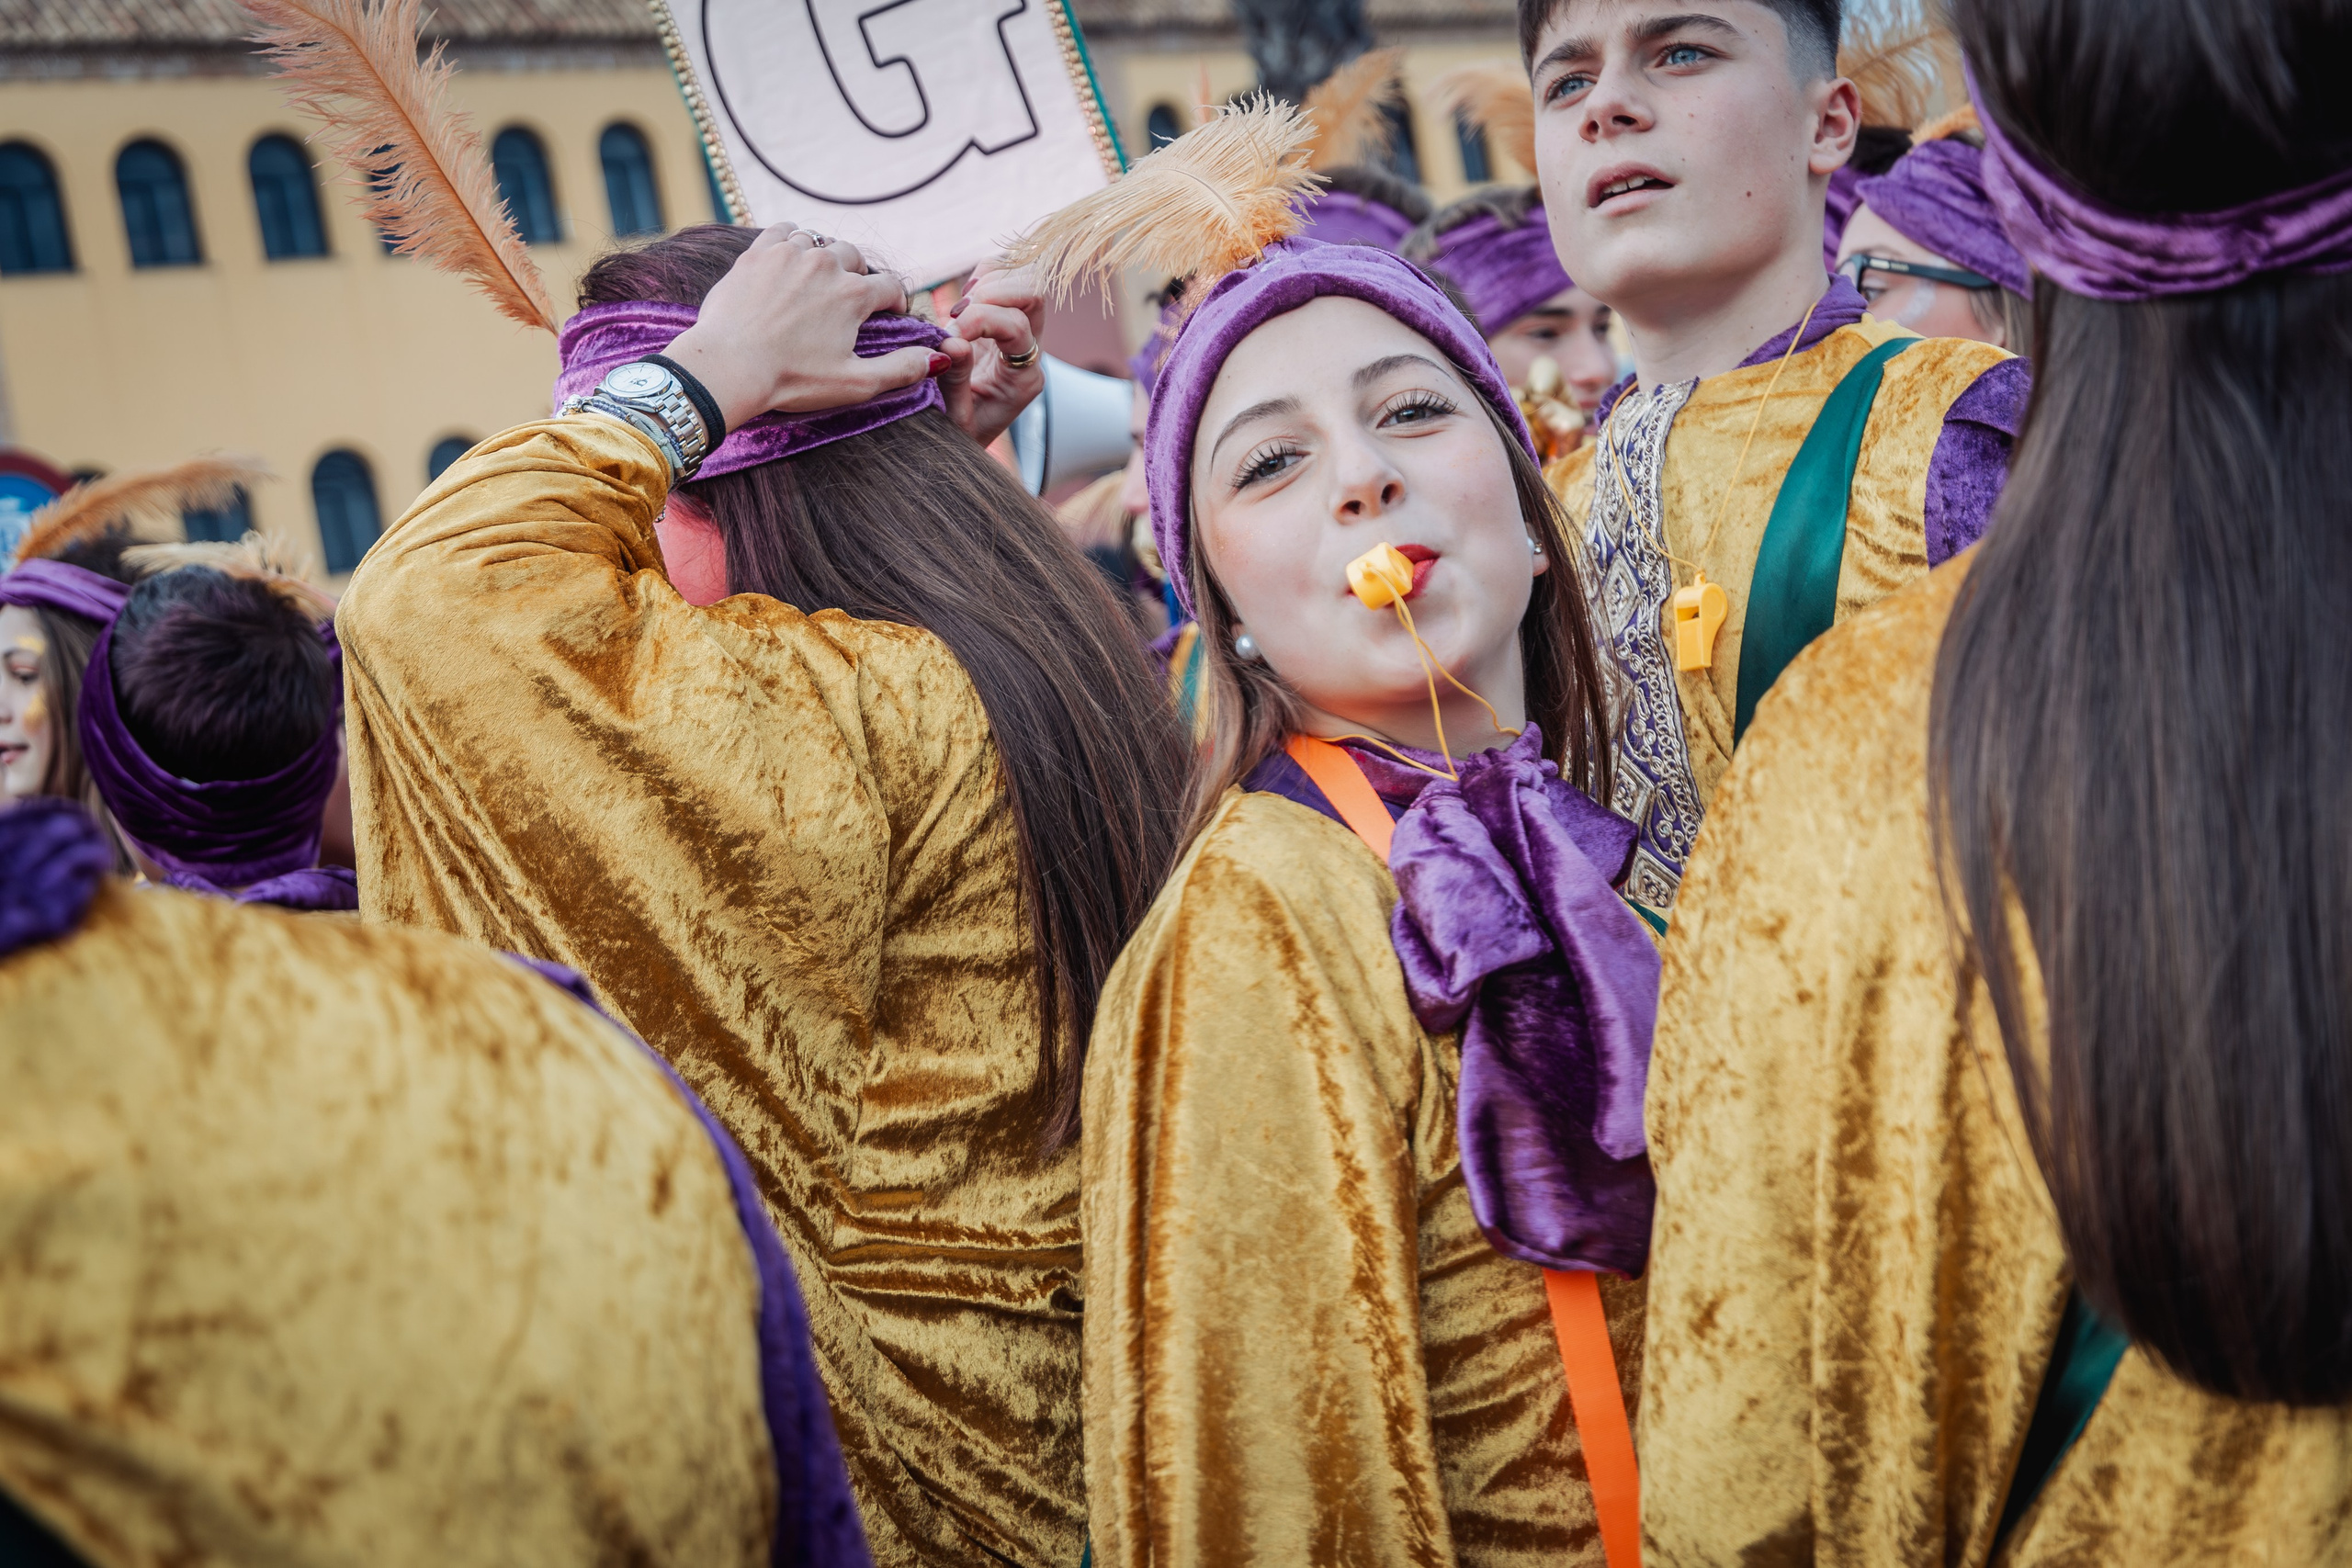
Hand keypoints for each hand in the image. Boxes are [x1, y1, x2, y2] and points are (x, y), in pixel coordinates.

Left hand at [661, 225, 942, 431]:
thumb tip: (938, 357)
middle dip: (859, 276)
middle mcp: (826, 264)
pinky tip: (790, 259)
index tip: (886, 316)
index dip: (893, 302)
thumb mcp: (855, 384)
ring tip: (817, 281)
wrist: (728, 366)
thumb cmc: (792, 381)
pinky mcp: (758, 252)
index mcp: (854, 294)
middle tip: (848, 299)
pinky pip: (784, 230)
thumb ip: (901, 369)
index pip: (890, 286)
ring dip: (825, 258)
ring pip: (821, 241)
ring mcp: (790, 253)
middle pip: (856, 257)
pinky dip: (792, 240)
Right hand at [939, 260, 1046, 446]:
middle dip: (991, 292)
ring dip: (987, 281)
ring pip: (1024, 277)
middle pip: (1034, 292)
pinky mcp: (1004, 319)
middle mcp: (1031, 351)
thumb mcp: (953, 422)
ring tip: (957, 311)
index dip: (979, 320)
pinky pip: (1006, 276)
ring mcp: (1022, 332)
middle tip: (955, 315)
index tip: (946, 338)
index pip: (1017, 327)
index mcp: (1024, 380)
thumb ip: (954, 382)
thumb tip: (952, 341)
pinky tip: (963, 303)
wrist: (963, 442)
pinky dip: (983, 276)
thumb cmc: (957, 437)